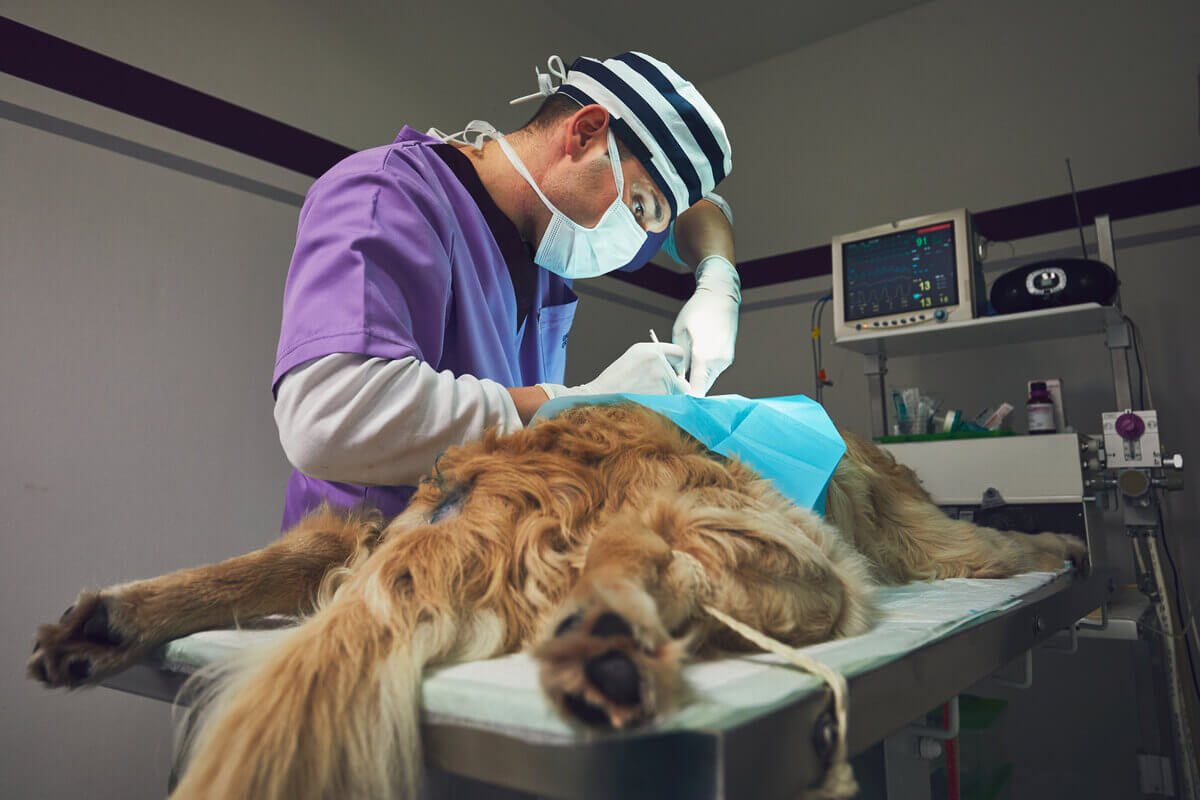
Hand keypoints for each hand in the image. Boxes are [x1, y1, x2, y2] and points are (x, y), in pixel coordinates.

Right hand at [541, 342, 689, 397]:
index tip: (674, 370)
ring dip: (667, 397)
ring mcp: (661, 380)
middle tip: (660, 391)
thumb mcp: (634, 358)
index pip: (679, 353)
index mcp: (650, 350)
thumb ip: (656, 357)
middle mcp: (658, 362)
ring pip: (678, 393)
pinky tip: (646, 405)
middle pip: (681, 377)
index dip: (678, 363)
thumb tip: (675, 369)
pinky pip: (672, 405)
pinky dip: (663, 407)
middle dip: (674, 385)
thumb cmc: (616, 380)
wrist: (600, 397)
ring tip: (646, 398)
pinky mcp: (661, 397)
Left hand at [673, 255, 739, 394]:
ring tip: (682, 369)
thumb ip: (678, 359)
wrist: (720, 296)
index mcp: (703, 356)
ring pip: (708, 380)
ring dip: (696, 379)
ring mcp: (725, 360)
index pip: (696, 391)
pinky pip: (714, 371)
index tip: (673, 398)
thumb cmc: (695, 311)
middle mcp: (717, 361)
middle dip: (688, 390)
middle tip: (673, 384)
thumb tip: (675, 377)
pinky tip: (696, 359)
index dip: (684, 398)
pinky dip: (704, 371)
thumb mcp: (679, 332)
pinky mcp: (728, 357)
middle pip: (702, 388)